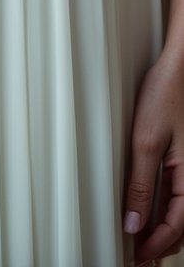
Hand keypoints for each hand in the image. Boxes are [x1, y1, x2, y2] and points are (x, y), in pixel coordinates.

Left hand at [123, 50, 183, 264]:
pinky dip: (166, 208)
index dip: (154, 247)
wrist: (180, 66)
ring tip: (140, 239)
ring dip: (163, 228)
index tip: (135, 257)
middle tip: (136, 256)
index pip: (175, 228)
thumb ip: (140, 185)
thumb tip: (134, 224)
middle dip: (160, 244)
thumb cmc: (168, 94)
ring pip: (182, 211)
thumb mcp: (146, 140)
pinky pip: (180, 193)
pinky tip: (150, 209)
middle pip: (182, 226)